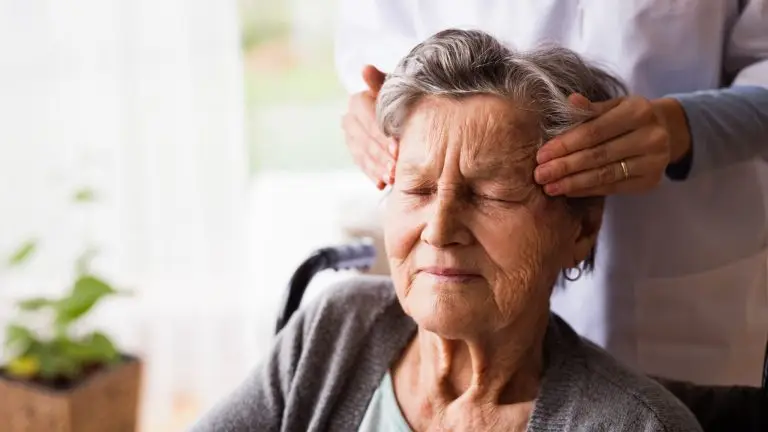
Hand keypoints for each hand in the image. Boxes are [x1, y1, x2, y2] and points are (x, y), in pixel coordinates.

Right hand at [341, 65, 396, 188]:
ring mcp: (350, 138)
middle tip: (396, 169)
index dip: (381, 135)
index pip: (367, 120)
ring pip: (362, 155)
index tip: (397, 147)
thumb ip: (381, 82)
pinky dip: (372, 175)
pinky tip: (383, 183)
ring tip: (391, 178)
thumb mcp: (395, 89)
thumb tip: (365, 68)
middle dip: (381, 156)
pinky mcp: (355, 152)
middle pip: (364, 140)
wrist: (403, 109)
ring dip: (377, 168)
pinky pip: (362, 166)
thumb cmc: (401, 99)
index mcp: (357, 102)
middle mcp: (349, 119)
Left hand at [534, 94, 680, 196]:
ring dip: (573, 182)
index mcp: (638, 112)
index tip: (542, 154)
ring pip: (605, 174)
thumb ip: (591, 108)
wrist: (668, 132)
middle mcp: (650, 137)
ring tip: (549, 186)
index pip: (594, 131)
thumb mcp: (615, 106)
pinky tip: (568, 190)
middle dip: (565, 166)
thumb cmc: (631, 117)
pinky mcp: (650, 182)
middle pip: (598, 155)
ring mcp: (653, 162)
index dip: (566, 144)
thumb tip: (569, 101)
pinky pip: (613, 187)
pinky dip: (587, 190)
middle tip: (539, 174)